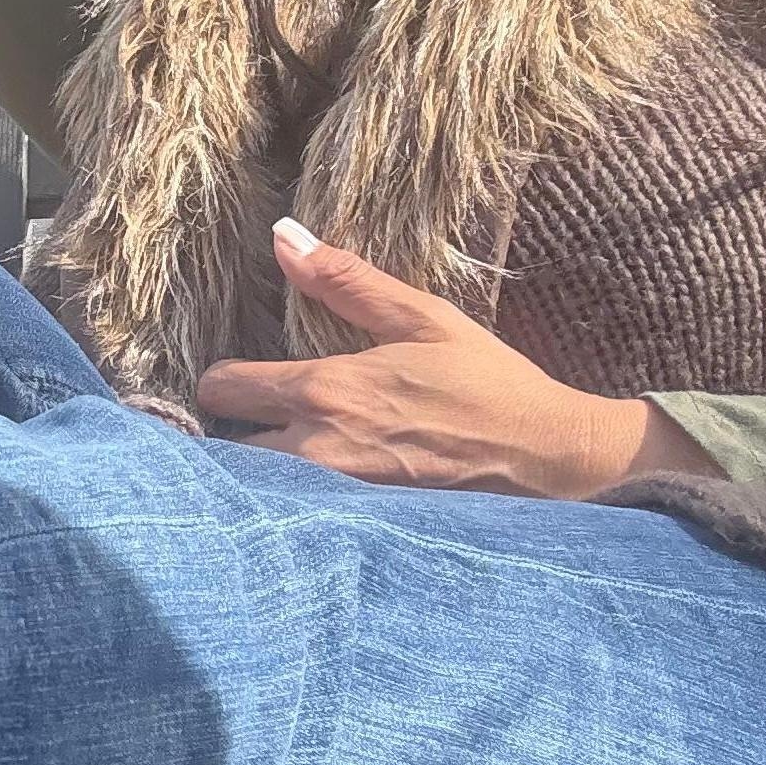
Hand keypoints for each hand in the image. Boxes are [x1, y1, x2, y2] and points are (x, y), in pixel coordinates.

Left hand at [193, 222, 722, 499]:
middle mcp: (319, 450)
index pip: (223, 387)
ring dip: (252, 472)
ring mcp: (336, 497)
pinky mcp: (357, 528)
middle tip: (245, 422)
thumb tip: (283, 236)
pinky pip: (295, 516)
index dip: (218, 380)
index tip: (234, 378)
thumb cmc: (487, 382)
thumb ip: (345, 281)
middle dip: (228, 433)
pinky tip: (299, 493)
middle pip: (225, 449)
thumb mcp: (422, 318)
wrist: (547, 457)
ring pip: (256, 488)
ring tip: (267, 455)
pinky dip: (285, 505)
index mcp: (328, 390)